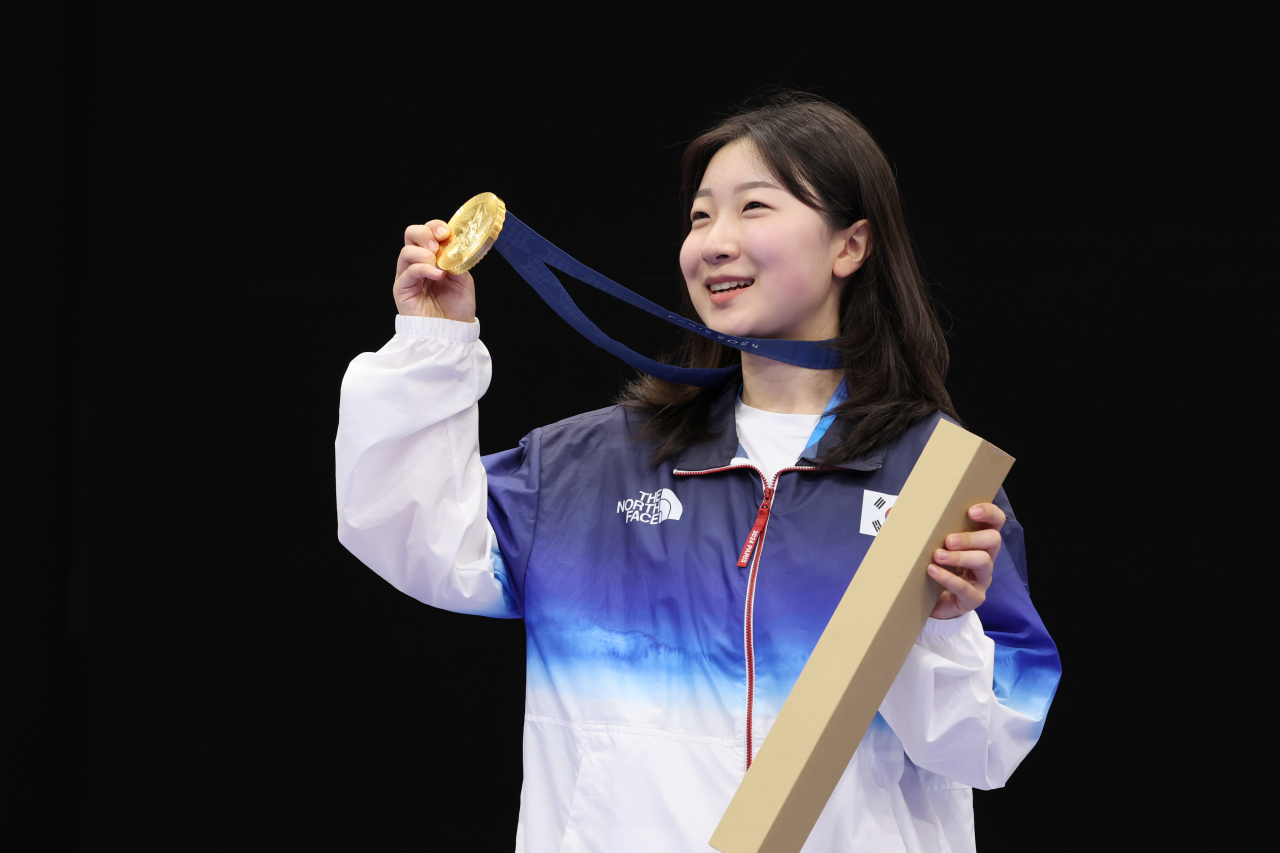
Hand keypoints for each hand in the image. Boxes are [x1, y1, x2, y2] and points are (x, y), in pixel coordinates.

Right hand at [393, 220, 475, 320]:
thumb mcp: (463, 278)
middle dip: (424, 233)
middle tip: (437, 245)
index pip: (427, 232)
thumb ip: (455, 260)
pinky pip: (408, 271)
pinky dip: (423, 268)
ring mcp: (408, 276)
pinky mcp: (402, 289)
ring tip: (439, 268)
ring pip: (406, 251)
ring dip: (425, 255)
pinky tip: (437, 275)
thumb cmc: (458, 307)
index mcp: (433, 257)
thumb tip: (449, 245)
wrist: (453, 331)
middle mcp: (418, 263)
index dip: (434, 227)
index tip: (446, 233)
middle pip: (410, 234)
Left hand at [927, 502, 1005, 619]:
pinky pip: (965, 587)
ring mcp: (981, 579)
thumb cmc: (933, 567)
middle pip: (993, 540)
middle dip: (970, 538)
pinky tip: (932, 571)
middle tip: (948, 540)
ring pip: (983, 562)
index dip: (989, 513)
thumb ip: (923, 530)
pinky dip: (948, 578)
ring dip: (959, 556)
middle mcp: (985, 558)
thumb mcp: (932, 546)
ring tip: (937, 555)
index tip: (971, 511)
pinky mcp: (973, 598)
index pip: (995, 522)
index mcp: (978, 541)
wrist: (929, 602)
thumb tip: (893, 511)